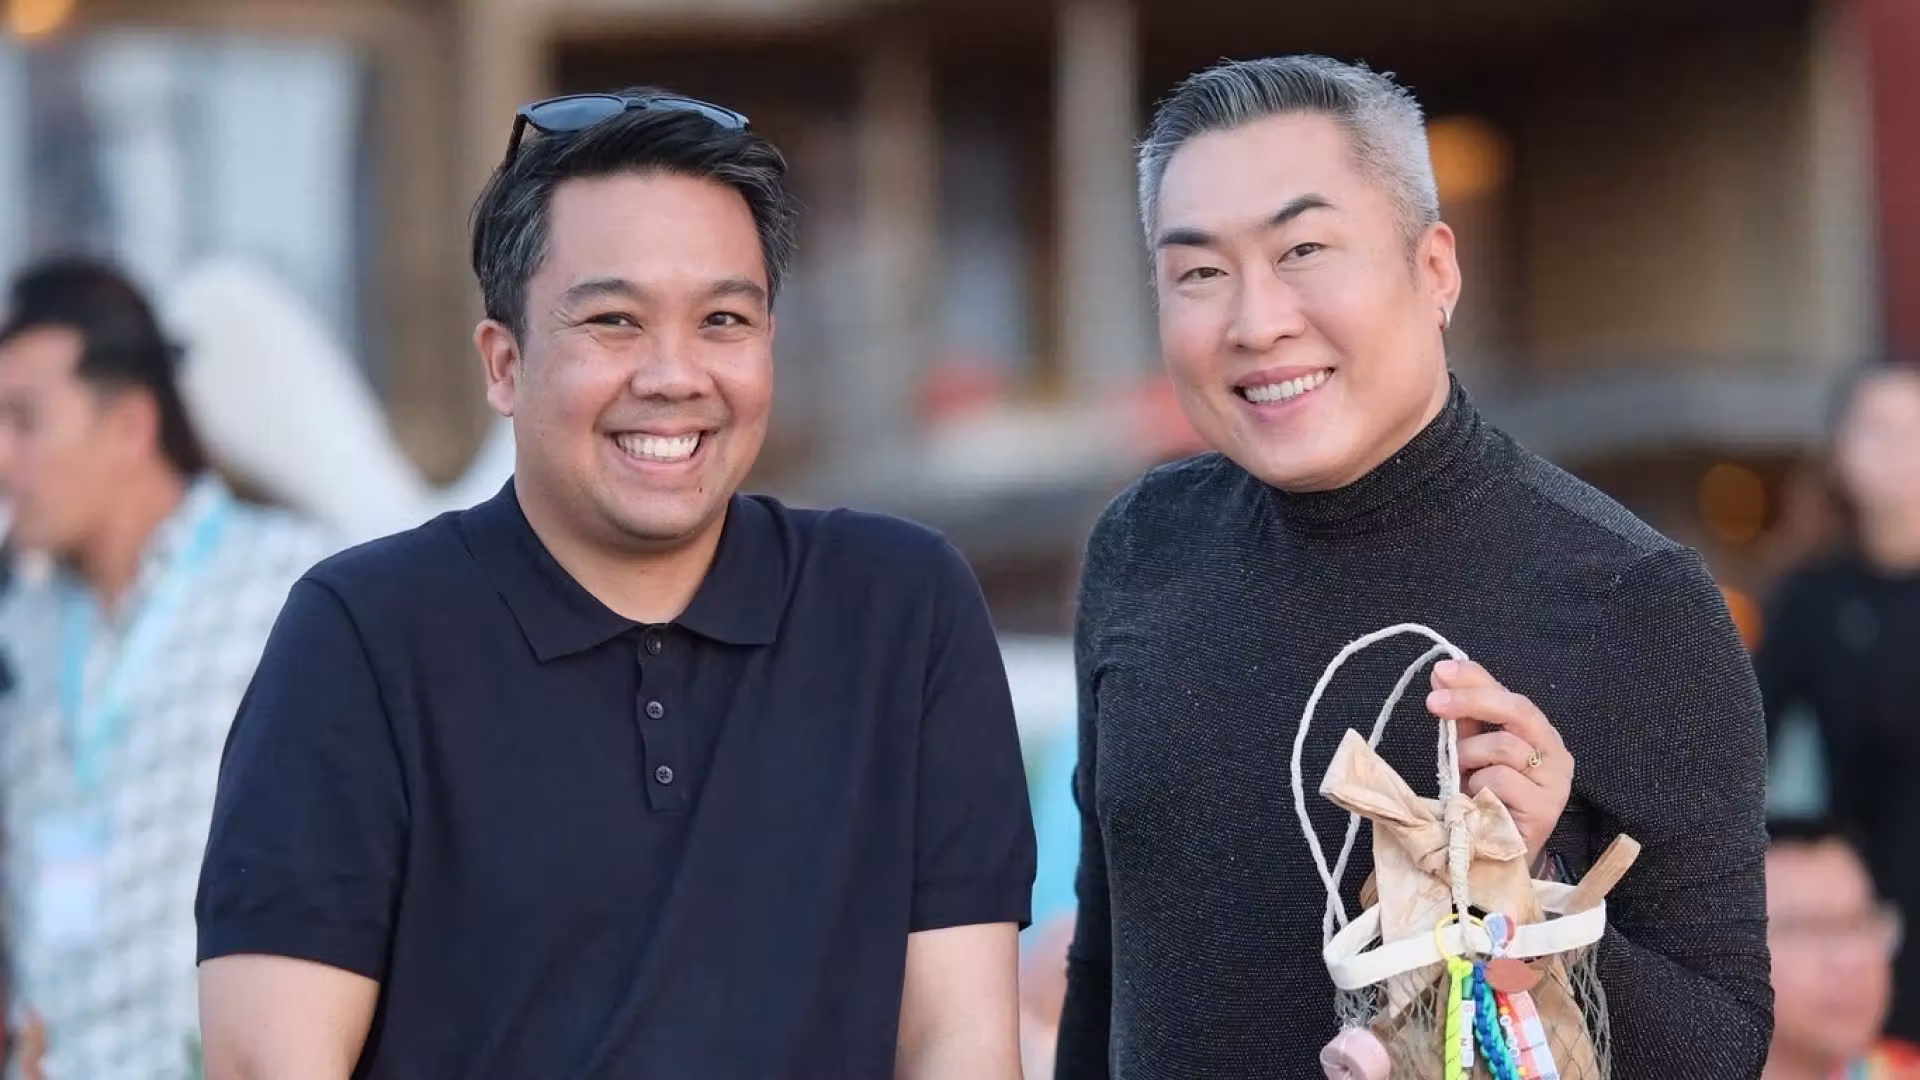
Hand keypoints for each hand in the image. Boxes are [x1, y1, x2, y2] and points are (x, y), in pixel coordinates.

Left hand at [1426, 659, 1572, 860]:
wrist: (1494, 857)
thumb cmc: (1485, 803)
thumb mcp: (1472, 754)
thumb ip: (1463, 718)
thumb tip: (1442, 675)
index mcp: (1540, 736)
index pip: (1511, 695)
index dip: (1476, 679)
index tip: (1442, 671)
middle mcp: (1557, 754)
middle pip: (1517, 710)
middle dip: (1471, 701)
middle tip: (1435, 704)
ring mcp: (1555, 783)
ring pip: (1502, 746)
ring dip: (1470, 759)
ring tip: (1465, 779)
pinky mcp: (1545, 809)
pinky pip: (1500, 780)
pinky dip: (1478, 787)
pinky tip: (1478, 801)